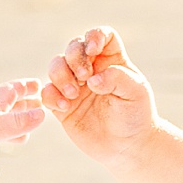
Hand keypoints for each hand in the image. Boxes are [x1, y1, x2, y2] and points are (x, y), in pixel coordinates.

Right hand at [42, 26, 160, 166]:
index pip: (101, 36)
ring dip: (60, 75)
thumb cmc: (136, 116)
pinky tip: (65, 107)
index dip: (94, 36)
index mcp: (111, 61)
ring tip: (73, 94)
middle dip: (74, 58)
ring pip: (55, 65)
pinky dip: (50, 96)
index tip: (93, 50)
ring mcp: (75, 86)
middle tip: (84, 78)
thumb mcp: (136, 93)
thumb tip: (92, 80)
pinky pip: (46, 92)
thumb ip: (117, 78)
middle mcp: (91, 69)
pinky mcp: (62, 105)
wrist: (127, 147)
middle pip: (73, 47)